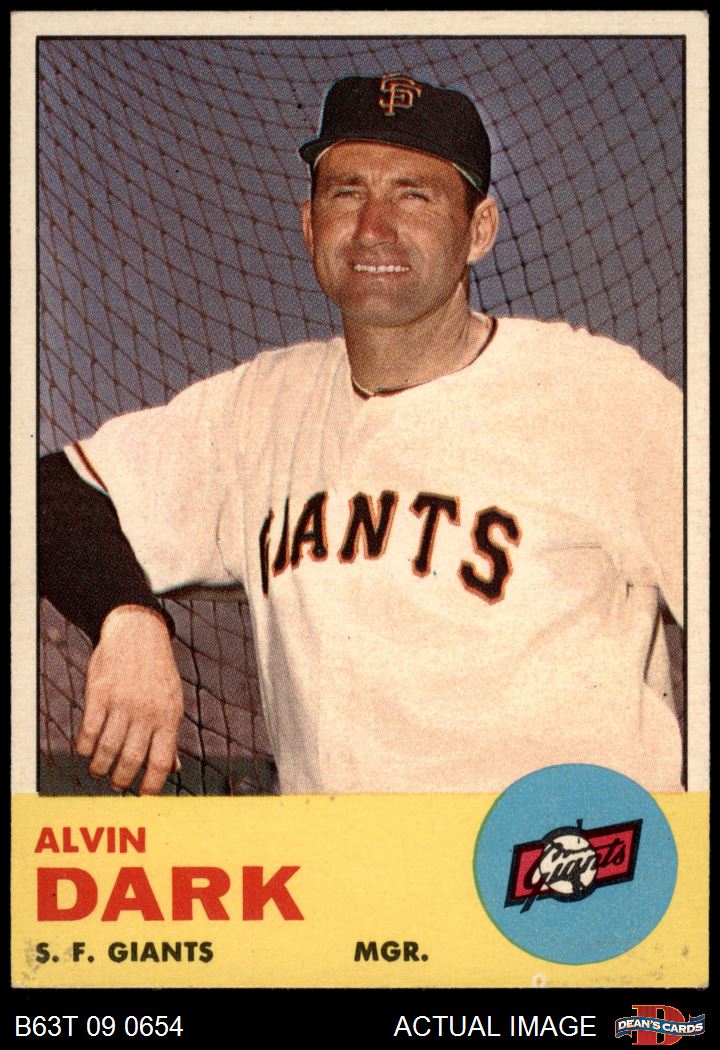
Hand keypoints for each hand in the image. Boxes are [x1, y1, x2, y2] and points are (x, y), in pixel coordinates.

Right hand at [76, 605, 183, 793]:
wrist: (138, 634)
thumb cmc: (157, 675)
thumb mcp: (172, 702)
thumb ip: (170, 737)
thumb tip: (174, 769)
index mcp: (168, 716)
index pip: (161, 761)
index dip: (152, 785)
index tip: (143, 797)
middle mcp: (146, 711)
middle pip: (131, 759)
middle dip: (122, 779)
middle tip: (116, 785)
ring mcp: (122, 701)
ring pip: (107, 748)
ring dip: (100, 767)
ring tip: (99, 771)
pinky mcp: (99, 692)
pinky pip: (89, 730)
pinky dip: (85, 747)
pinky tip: (85, 750)